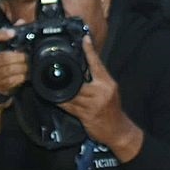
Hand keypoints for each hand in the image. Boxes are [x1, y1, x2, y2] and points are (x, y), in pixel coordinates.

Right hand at [0, 28, 30, 134]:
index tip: (12, 33)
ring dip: (24, 66)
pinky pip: (14, 80)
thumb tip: (21, 22)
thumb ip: (7, 37)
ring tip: (29, 64)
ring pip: (11, 69)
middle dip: (20, 56)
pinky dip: (23, 76)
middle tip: (27, 55)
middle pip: (4, 57)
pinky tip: (27, 74)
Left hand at [59, 35, 143, 159]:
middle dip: (68, 75)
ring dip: (61, 90)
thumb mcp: (110, 91)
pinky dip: (61, 102)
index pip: (97, 64)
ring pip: (72, 93)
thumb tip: (86, 68)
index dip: (90, 51)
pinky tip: (54, 99)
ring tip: (50, 84)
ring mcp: (94, 103)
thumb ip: (98, 80)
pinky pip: (70, 106)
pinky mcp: (87, 115)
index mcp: (108, 83)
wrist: (118, 130)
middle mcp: (102, 91)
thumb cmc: (112, 110)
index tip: (84, 39)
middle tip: (56, 66)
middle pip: (80, 79)